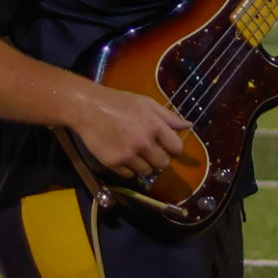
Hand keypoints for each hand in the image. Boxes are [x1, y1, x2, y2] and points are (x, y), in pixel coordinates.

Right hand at [71, 85, 191, 179]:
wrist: (88, 108)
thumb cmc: (120, 103)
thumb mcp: (146, 102)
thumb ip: (169, 116)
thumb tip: (189, 125)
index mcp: (155, 126)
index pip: (176, 148)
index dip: (174, 149)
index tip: (169, 148)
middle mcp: (143, 142)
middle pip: (163, 164)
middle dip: (160, 158)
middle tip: (151, 151)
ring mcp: (128, 155)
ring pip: (147, 172)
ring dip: (145, 165)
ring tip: (135, 152)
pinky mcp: (113, 163)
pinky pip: (129, 175)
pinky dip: (129, 169)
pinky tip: (123, 155)